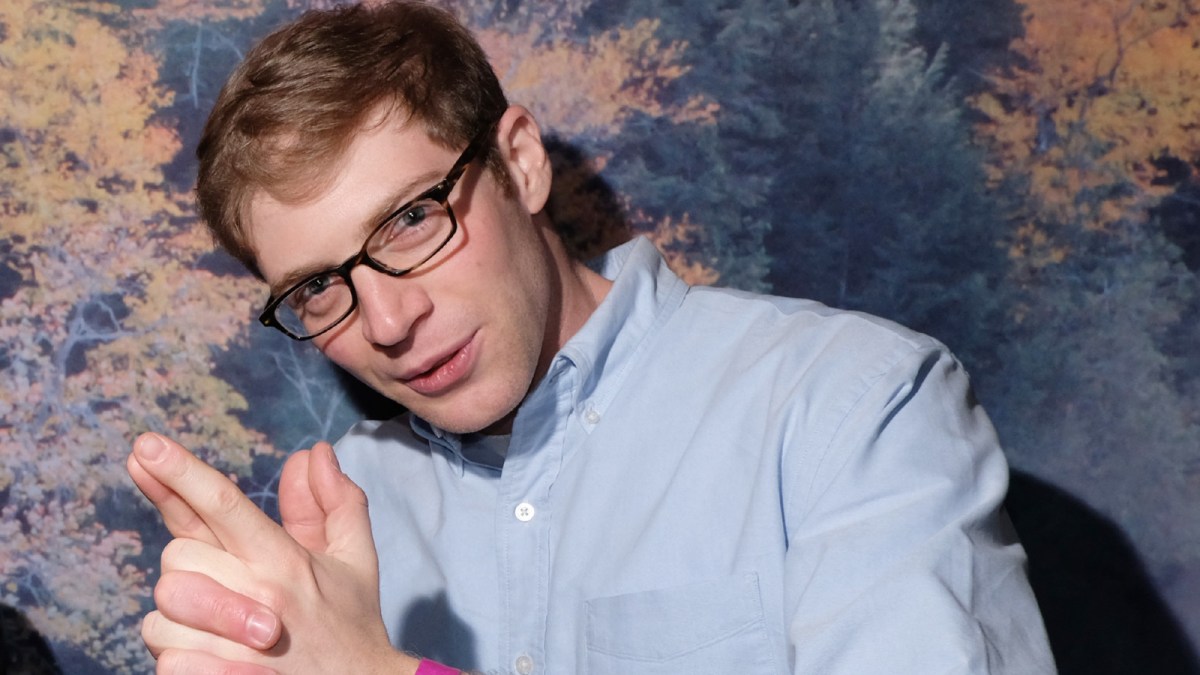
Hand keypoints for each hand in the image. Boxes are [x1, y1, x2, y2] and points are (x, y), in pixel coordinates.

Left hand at [128, 433, 417, 674]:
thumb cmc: (350, 626)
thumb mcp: (355, 559)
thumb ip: (335, 502)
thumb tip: (313, 453)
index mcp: (286, 561)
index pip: (224, 504)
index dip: (181, 472)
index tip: (146, 444)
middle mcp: (259, 597)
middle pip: (176, 558)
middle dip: (187, 568)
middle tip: (222, 585)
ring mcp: (236, 646)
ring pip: (160, 615)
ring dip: (179, 623)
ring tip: (219, 633)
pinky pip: (166, 662)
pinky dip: (181, 661)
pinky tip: (212, 662)